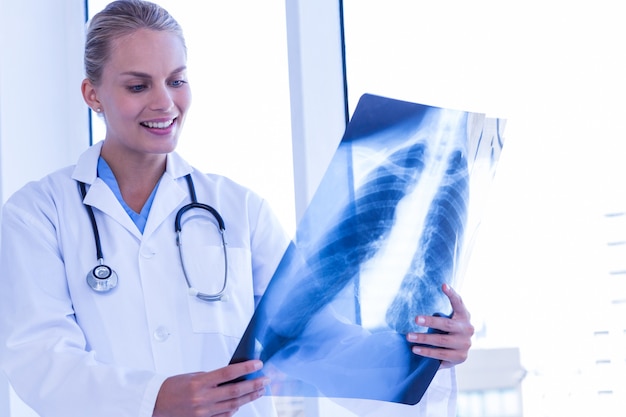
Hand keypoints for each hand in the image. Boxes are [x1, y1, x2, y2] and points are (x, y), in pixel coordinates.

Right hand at [153, 360, 269, 416]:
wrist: (154, 403)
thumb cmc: (172, 387)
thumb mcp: (192, 376)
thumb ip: (212, 378)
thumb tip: (232, 377)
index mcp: (200, 382)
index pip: (228, 373)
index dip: (246, 368)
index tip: (258, 364)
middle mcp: (203, 398)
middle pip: (235, 391)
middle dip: (253, 385)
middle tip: (265, 380)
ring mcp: (204, 412)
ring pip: (233, 405)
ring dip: (249, 397)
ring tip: (260, 390)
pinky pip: (224, 416)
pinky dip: (235, 409)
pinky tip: (242, 403)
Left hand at [406, 284, 473, 367]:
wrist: (459, 350)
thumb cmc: (449, 329)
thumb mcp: (450, 317)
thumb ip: (445, 308)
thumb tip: (433, 290)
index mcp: (464, 316)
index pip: (459, 303)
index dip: (452, 294)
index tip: (443, 285)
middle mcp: (467, 329)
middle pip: (446, 324)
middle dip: (430, 321)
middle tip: (415, 319)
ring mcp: (465, 344)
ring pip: (442, 341)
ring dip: (424, 339)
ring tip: (409, 337)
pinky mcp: (460, 357)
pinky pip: (441, 355)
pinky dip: (427, 352)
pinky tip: (416, 349)